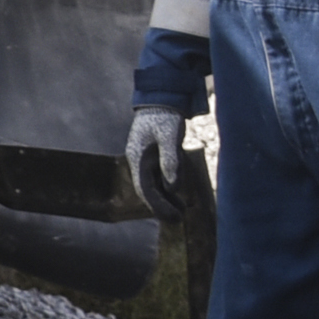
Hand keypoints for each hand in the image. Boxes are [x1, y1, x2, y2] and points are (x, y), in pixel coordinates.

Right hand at [122, 106, 191, 221]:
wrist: (161, 98)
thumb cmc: (165, 116)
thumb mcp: (169, 136)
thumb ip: (170, 161)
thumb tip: (172, 187)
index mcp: (138, 157)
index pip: (145, 188)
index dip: (158, 205)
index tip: (172, 217)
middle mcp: (138, 160)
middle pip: (147, 190)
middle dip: (160, 207)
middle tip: (177, 221)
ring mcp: (144, 158)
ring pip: (152, 185)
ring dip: (165, 199)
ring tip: (180, 212)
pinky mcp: (152, 156)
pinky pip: (157, 177)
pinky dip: (167, 188)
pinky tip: (177, 195)